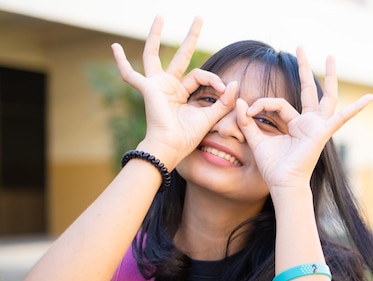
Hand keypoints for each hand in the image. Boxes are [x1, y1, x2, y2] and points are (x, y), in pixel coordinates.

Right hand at [111, 16, 236, 167]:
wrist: (171, 147)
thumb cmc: (188, 137)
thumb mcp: (211, 116)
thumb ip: (224, 101)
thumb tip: (234, 83)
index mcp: (182, 93)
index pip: (200, 76)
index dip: (214, 80)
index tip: (223, 89)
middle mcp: (169, 86)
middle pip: (180, 56)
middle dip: (190, 37)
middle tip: (199, 17)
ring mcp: (156, 86)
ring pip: (154, 55)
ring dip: (157, 35)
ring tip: (161, 16)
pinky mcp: (148, 89)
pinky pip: (130, 75)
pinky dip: (121, 62)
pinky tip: (114, 46)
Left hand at [236, 47, 372, 191]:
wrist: (283, 184)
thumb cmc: (273, 168)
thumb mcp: (256, 140)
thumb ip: (248, 122)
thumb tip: (240, 102)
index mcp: (294, 125)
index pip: (277, 103)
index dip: (261, 103)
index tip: (247, 110)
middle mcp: (308, 123)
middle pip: (308, 90)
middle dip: (304, 69)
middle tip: (301, 47)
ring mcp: (318, 126)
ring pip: (326, 96)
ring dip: (328, 76)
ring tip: (331, 56)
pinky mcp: (323, 133)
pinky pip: (341, 118)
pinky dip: (355, 109)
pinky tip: (370, 98)